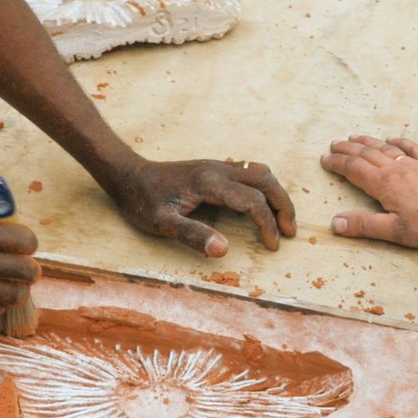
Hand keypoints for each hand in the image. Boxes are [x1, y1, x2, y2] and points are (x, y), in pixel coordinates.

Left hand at [110, 159, 296, 257]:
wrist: (128, 176)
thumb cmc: (142, 202)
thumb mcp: (162, 224)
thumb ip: (192, 236)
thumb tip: (224, 250)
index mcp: (209, 183)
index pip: (252, 201)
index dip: (267, 224)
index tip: (272, 246)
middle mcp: (218, 169)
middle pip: (265, 181)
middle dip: (283, 206)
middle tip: (290, 232)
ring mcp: (217, 166)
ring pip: (261, 174)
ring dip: (276, 195)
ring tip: (282, 220)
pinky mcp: (214, 168)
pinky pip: (250, 172)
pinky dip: (265, 188)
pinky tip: (262, 204)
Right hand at [319, 135, 417, 248]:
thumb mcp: (396, 232)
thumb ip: (364, 226)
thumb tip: (335, 223)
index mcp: (383, 185)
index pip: (353, 169)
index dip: (337, 164)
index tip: (324, 160)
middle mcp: (395, 170)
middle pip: (366, 154)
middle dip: (347, 149)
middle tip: (333, 144)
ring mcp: (414, 165)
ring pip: (385, 148)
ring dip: (367, 142)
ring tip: (355, 137)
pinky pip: (411, 148)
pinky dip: (399, 142)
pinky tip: (393, 139)